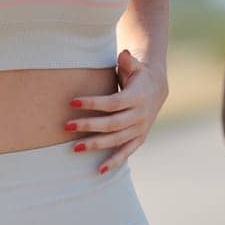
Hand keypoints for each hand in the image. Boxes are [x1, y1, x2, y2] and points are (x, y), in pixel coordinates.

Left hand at [66, 49, 167, 174]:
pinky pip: (126, 152)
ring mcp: (139, 129)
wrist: (157, 88)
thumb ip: (128, 61)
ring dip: (95, 145)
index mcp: (136, 97)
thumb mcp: (135, 65)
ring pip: (116, 140)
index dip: (93, 103)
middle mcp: (139, 116)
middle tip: (67, 126)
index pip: (112, 103)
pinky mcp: (139, 138)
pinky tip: (99, 170)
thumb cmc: (138, 74)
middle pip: (111, 124)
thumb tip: (123, 54)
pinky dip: (114, 162)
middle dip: (88, 126)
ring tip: (74, 148)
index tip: (72, 102)